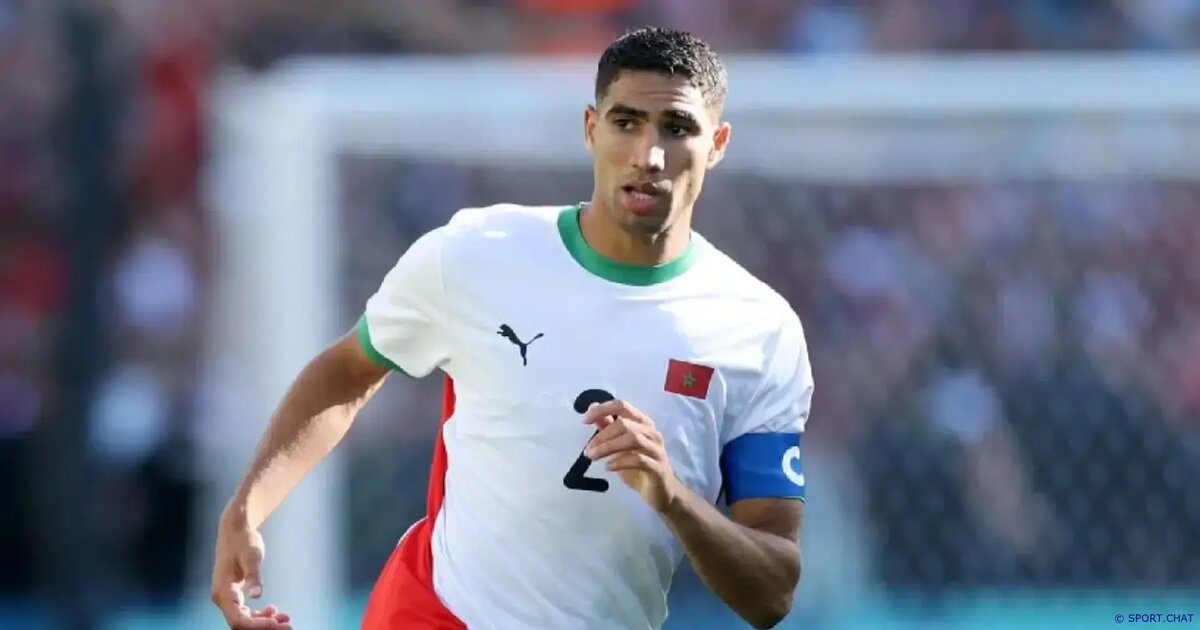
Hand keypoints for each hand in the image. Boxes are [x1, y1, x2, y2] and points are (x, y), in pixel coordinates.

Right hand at [211, 511, 292, 628]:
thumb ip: (253, 576)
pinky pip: (246, 613)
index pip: (238, 619)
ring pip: (244, 620)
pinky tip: (275, 611)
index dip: (258, 626)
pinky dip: (260, 616)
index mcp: (223, 591)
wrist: (235, 529)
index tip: (278, 623)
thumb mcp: (251, 556)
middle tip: (288, 625)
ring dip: (264, 623)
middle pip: (242, 623)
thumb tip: (256, 595)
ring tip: (286, 619)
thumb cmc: (243, 540)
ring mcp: (227, 598)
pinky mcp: (234, 595)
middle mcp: (222, 598)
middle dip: (264, 627)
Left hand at [582, 399, 680, 511]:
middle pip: (624, 423)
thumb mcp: (619, 445)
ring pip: (632, 438)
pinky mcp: (658, 467)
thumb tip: (592, 408)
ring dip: (608, 447)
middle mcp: (651, 432)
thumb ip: (608, 427)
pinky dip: (620, 462)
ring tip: (593, 457)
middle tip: (587, 450)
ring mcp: (656, 449)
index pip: (622, 406)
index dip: (602, 410)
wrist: (660, 491)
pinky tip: (608, 467)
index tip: (584, 420)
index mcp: (642, 422)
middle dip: (602, 435)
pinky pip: (638, 459)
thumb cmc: (638, 466)